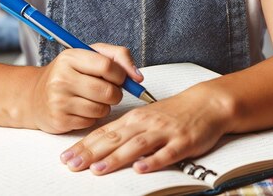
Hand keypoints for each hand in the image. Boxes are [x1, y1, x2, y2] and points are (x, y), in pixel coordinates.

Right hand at [28, 44, 143, 133]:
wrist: (35, 96)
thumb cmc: (70, 73)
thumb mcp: (89, 55)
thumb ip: (118, 57)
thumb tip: (138, 77)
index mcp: (70, 57)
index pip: (107, 66)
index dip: (121, 74)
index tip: (120, 77)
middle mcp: (61, 78)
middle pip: (108, 91)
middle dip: (116, 93)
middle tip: (110, 90)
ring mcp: (59, 101)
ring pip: (102, 109)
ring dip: (105, 106)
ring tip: (94, 99)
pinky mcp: (59, 121)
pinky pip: (91, 122)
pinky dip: (92, 117)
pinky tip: (82, 109)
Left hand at [60, 82, 226, 174]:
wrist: (206, 103)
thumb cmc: (174, 112)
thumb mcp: (146, 116)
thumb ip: (126, 131)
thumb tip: (102, 145)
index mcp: (135, 118)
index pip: (105, 132)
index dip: (85, 144)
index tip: (67, 155)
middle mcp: (146, 123)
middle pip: (115, 138)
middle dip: (92, 152)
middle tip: (72, 164)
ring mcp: (164, 132)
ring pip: (136, 145)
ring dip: (116, 157)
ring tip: (98, 169)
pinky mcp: (182, 142)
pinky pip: (166, 153)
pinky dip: (153, 161)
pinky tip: (141, 169)